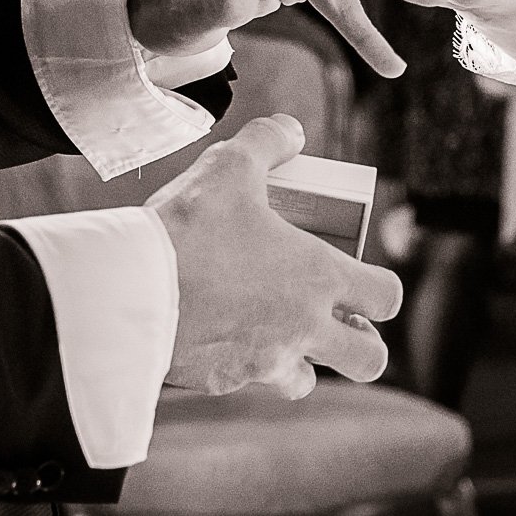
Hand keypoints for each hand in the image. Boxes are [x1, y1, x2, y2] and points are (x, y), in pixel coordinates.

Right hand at [147, 115, 402, 396]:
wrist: (129, 291)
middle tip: (337, 320)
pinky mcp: (221, 381)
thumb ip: (268, 141)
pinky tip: (216, 334)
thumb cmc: (189, 227)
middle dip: (362, 343)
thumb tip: (291, 132)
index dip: (382, 288)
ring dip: (302, 361)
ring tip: (276, 331)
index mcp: (317, 276)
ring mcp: (264, 362)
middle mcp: (302, 328)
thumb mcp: (230, 165)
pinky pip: (245, 383)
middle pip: (369, 359)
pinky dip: (241, 365)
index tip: (362, 277)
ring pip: (307, 382)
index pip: (387, 297)